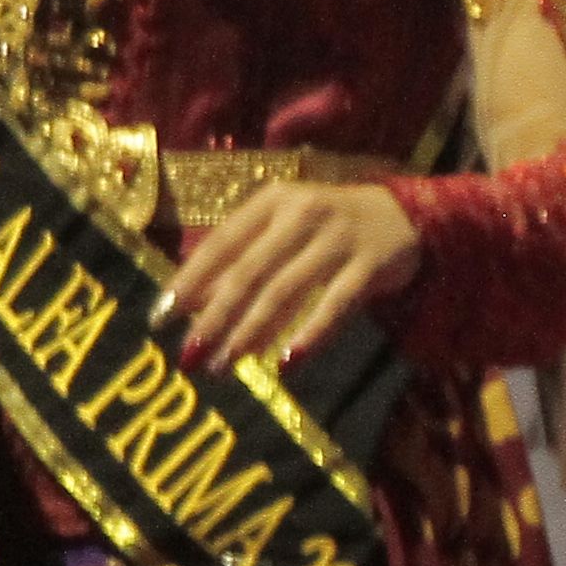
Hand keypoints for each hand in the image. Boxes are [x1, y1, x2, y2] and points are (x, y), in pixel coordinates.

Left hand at [165, 177, 421, 370]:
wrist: (404, 214)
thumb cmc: (326, 226)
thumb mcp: (283, 226)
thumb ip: (242, 256)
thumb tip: (193, 302)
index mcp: (272, 201)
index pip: (221, 243)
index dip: (189, 281)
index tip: (160, 318)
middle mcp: (302, 214)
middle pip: (249, 271)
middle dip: (215, 317)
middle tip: (190, 356)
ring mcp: (338, 239)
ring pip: (286, 291)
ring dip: (252, 331)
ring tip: (226, 364)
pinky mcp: (370, 265)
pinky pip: (335, 305)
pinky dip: (310, 334)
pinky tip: (287, 363)